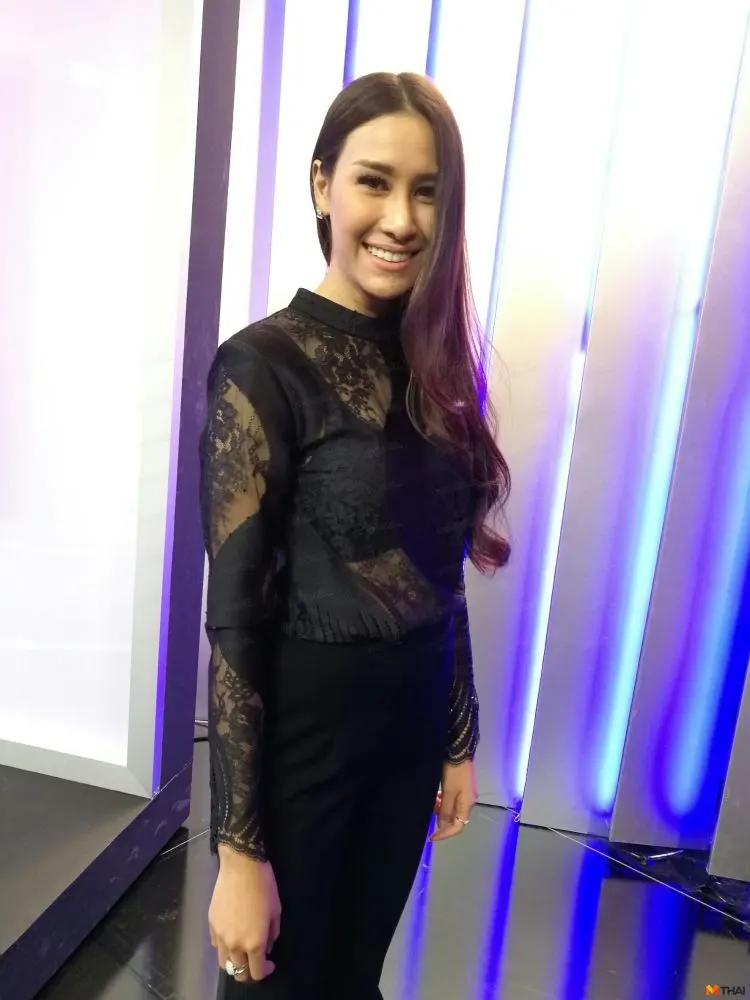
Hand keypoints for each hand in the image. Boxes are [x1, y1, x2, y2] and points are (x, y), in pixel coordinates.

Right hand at [209, 846, 280, 983]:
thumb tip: (266, 947)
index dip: (264, 972)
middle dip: (249, 971)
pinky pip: (216, 945)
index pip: (256, 973)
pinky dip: (224, 947)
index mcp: (254, 943)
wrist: (241, 866)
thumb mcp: (276, 911)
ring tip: (242, 950)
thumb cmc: (264, 886)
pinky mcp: (210, 924)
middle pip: (238, 972)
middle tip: (256, 961)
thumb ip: (272, 934)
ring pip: (224, 962)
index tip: (269, 964)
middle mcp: (234, 944)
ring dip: (234, 962)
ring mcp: (220, 935)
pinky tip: (232, 935)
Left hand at [429, 759, 476, 842]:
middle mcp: (467, 801)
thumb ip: (446, 810)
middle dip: (441, 820)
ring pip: (451, 808)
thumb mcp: (448, 792)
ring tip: (432, 803)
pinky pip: (450, 799)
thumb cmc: (454, 773)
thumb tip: (443, 826)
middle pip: (455, 818)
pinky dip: (442, 801)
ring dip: (441, 809)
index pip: (457, 826)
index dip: (445, 833)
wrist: (459, 751)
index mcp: (467, 805)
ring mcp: (464, 793)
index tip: (431, 837)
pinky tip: (436, 796)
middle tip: (429, 815)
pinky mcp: (460, 785)